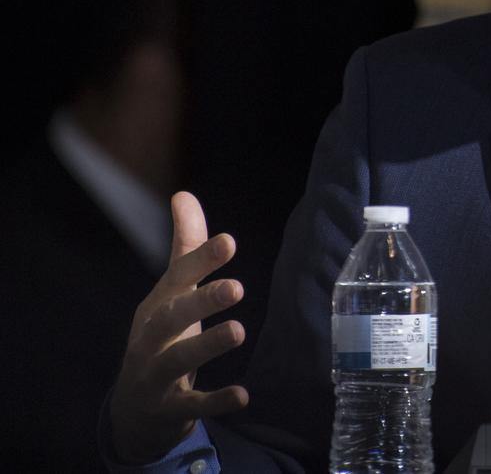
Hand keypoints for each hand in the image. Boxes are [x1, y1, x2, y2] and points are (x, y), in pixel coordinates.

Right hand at [109, 192, 249, 461]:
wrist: (134, 409)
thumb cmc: (161, 338)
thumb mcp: (171, 293)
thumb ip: (186, 248)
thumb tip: (183, 194)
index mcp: (157, 305)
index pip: (178, 277)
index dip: (201, 259)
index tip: (229, 241)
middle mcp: (151, 338)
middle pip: (171, 317)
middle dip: (201, 301)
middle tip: (237, 286)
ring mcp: (155, 375)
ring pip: (177, 360)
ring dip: (207, 345)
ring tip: (239, 330)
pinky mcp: (168, 409)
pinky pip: (191, 405)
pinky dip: (215, 401)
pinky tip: (243, 396)